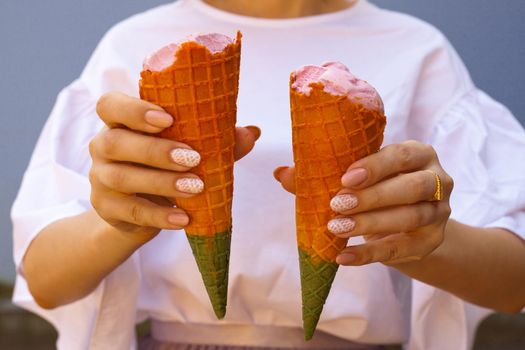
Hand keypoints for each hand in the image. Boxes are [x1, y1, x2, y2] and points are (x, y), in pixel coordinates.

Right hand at [90, 92, 259, 237]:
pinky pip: (130, 212)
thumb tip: (252, 133)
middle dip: (155, 150)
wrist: (140, 209)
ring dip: (161, 183)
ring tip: (195, 188)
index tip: (168, 118)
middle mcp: (103, 146)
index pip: (110, 105)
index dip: (134, 109)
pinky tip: (182, 219)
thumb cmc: (165, 166)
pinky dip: (159, 216)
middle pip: (115, 142)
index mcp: (121, 122)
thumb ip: (216, 139)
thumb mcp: (189, 148)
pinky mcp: (106, 208)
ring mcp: (100, 178)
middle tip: (193, 158)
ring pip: (121, 178)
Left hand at [274, 140, 452, 265]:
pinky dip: (370, 254)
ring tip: (337, 228)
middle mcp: (437, 179)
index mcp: (418, 154)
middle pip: (411, 187)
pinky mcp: (431, 241)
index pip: (401, 155)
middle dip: (373, 196)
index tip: (346, 178)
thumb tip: (281, 173)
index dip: (375, 166)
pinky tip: (343, 256)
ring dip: (371, 224)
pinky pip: (401, 249)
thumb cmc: (378, 190)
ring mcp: (439, 212)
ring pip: (410, 217)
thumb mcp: (358, 179)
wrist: (408, 225)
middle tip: (337, 204)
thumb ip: (323, 175)